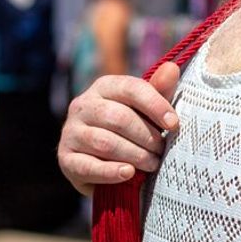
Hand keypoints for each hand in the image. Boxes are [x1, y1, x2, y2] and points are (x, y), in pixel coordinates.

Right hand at [58, 61, 179, 196]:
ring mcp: (71, 132)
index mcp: (104, 87)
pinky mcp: (66, 158)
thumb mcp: (146, 110)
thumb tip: (172, 68)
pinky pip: (88, 166)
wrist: (102, 164)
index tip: (174, 124)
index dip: (155, 105)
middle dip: (146, 136)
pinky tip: (129, 173)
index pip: (131, 89)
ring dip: (134, 155)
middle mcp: (82, 105)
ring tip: (152, 164)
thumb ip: (159, 91)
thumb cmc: (130, 130)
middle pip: (118, 118)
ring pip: (105, 142)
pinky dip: (111, 171)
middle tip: (161, 151)